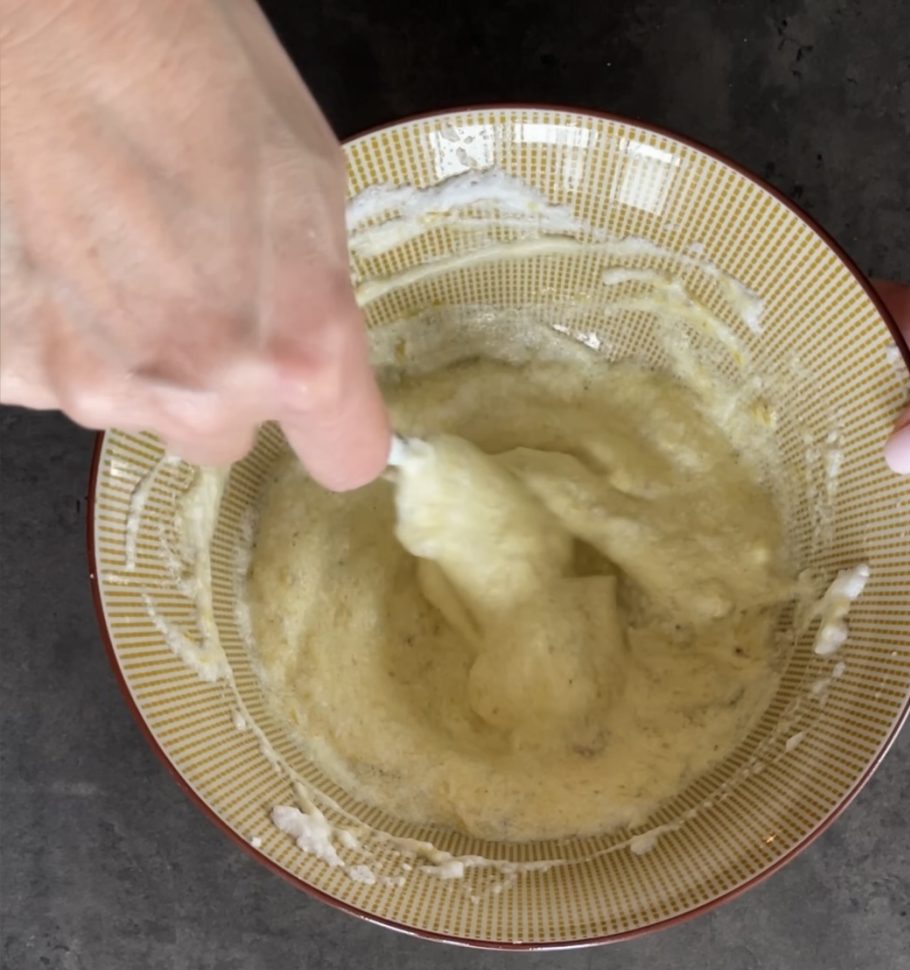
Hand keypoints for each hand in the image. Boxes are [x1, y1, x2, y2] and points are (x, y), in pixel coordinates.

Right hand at [0, 0, 388, 489]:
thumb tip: (316, 364)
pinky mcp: (10, 365)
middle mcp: (200, 391)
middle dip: (231, 385)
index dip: (339, 428)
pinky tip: (71, 262)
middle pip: (231, 437)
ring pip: (146, 410)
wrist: (54, 21)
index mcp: (299, 353)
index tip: (332, 410)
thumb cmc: (196, 72)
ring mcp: (93, 384)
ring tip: (129, 260)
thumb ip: (315, 312)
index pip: (346, 456)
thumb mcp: (312, 197)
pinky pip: (67, 379)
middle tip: (210, 294)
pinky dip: (73, 338)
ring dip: (148, 361)